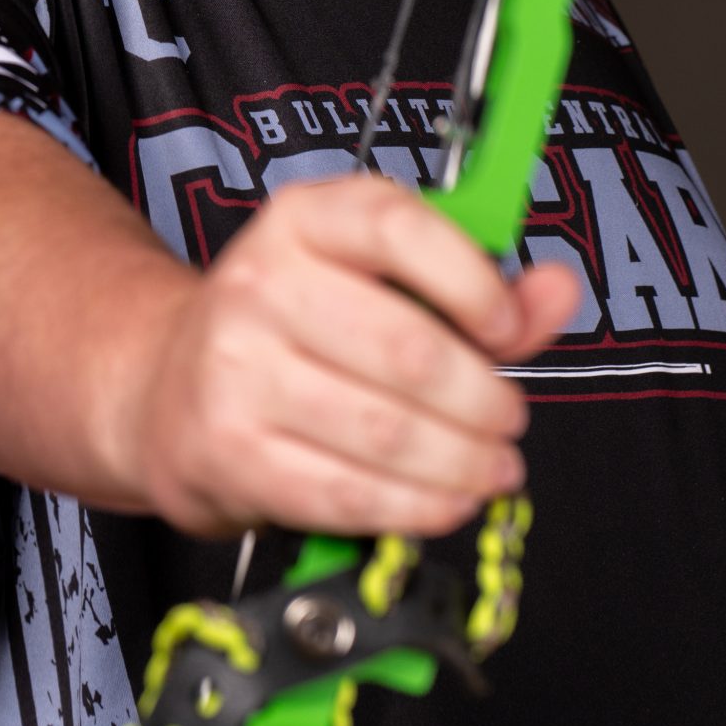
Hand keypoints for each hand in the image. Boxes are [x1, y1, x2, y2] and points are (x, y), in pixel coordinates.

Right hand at [100, 173, 581, 538]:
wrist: (167, 389)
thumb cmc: (298, 328)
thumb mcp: (379, 280)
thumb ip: (479, 285)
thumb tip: (557, 289)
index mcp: (305, 218)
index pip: (399, 228)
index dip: (473, 283)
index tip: (508, 330)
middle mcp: (259, 282)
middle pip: (406, 350)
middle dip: (483, 400)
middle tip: (509, 421)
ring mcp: (235, 370)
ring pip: (384, 432)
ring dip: (461, 463)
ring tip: (492, 469)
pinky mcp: (228, 452)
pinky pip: (345, 493)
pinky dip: (414, 507)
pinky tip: (446, 502)